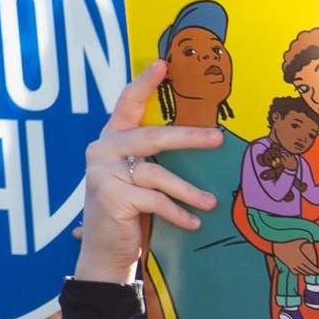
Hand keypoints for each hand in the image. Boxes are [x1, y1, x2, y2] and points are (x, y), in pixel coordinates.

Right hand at [73, 61, 221, 284]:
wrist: (103, 254)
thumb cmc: (127, 214)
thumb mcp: (136, 179)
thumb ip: (150, 158)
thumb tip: (197, 136)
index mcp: (109, 140)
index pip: (126, 104)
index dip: (144, 83)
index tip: (163, 64)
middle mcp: (101, 151)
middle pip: (150, 136)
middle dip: (187, 137)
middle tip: (217, 138)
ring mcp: (103, 174)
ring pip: (157, 173)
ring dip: (188, 190)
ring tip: (211, 202)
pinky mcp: (111, 197)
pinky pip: (155, 200)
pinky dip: (177, 212)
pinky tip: (192, 223)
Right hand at [271, 238, 318, 279]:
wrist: (276, 241)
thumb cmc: (288, 239)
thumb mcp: (300, 239)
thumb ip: (307, 240)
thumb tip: (313, 240)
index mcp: (301, 258)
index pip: (311, 267)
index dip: (317, 271)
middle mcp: (296, 263)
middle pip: (307, 271)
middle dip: (314, 272)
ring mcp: (290, 264)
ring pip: (301, 272)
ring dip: (307, 272)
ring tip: (312, 272)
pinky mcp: (286, 264)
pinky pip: (294, 271)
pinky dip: (299, 272)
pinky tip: (302, 271)